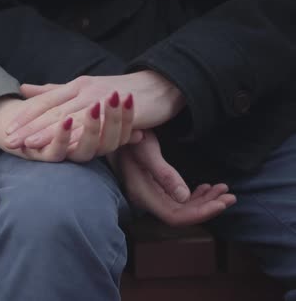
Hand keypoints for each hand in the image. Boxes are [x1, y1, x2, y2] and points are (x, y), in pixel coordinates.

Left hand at [0, 95, 137, 161]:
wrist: (158, 86)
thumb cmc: (119, 91)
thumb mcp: (84, 88)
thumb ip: (54, 91)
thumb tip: (24, 89)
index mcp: (76, 86)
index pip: (45, 101)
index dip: (26, 115)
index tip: (7, 129)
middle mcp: (84, 90)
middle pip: (51, 110)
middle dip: (29, 127)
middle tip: (9, 141)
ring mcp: (98, 99)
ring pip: (68, 118)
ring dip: (47, 132)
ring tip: (28, 145)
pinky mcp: (114, 111)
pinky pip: (93, 125)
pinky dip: (76, 136)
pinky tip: (63, 147)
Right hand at [108, 131, 235, 225]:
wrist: (114, 129)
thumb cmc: (129, 137)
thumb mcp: (147, 152)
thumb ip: (165, 175)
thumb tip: (185, 198)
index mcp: (143, 194)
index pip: (175, 216)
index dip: (200, 214)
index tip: (222, 203)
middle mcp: (146, 198)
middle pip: (180, 214)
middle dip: (207, 207)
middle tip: (231, 196)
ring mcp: (149, 193)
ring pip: (180, 206)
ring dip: (204, 200)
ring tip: (224, 190)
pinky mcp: (153, 186)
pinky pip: (176, 198)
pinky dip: (195, 194)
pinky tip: (207, 187)